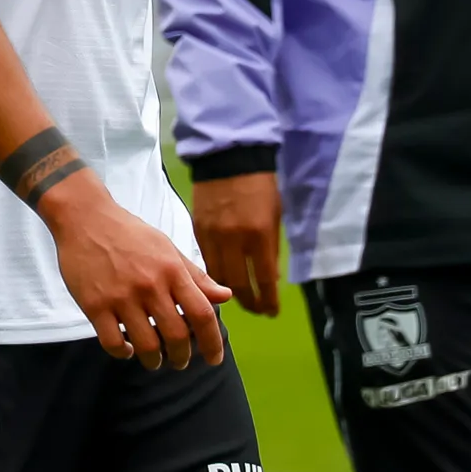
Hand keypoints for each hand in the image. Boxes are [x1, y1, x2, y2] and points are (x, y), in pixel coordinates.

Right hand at [41, 170, 230, 370]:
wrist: (85, 218)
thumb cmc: (129, 233)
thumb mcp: (167, 248)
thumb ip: (195, 276)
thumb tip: (225, 296)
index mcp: (171, 270)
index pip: (202, 314)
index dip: (212, 342)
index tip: (214, 358)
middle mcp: (150, 285)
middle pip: (176, 335)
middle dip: (182, 357)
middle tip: (180, 362)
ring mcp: (121, 296)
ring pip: (146, 345)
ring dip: (154, 360)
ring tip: (154, 361)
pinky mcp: (94, 305)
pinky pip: (113, 342)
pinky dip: (123, 353)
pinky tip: (127, 349)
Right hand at [189, 170, 284, 317]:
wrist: (229, 160)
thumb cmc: (259, 186)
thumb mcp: (273, 216)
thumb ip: (270, 249)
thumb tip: (268, 280)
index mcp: (259, 234)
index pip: (264, 279)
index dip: (268, 301)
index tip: (271, 312)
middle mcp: (234, 239)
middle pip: (238, 285)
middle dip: (248, 303)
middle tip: (255, 311)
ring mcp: (212, 236)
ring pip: (217, 278)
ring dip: (228, 294)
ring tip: (238, 301)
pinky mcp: (197, 231)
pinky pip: (204, 262)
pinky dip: (211, 277)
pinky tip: (218, 283)